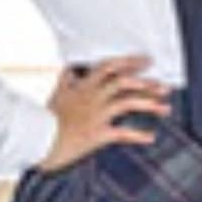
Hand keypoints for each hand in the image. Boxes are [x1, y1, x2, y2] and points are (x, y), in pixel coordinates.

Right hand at [37, 53, 172, 172]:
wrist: (36, 140)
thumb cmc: (44, 121)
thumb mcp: (56, 95)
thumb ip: (66, 81)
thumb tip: (70, 70)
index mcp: (82, 87)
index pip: (108, 67)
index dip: (129, 62)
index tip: (145, 61)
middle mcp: (92, 97)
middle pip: (123, 82)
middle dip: (146, 82)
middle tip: (162, 85)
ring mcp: (95, 115)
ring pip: (127, 102)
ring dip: (149, 104)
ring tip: (165, 107)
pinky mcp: (97, 134)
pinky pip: (122, 133)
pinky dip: (138, 135)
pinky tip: (151, 137)